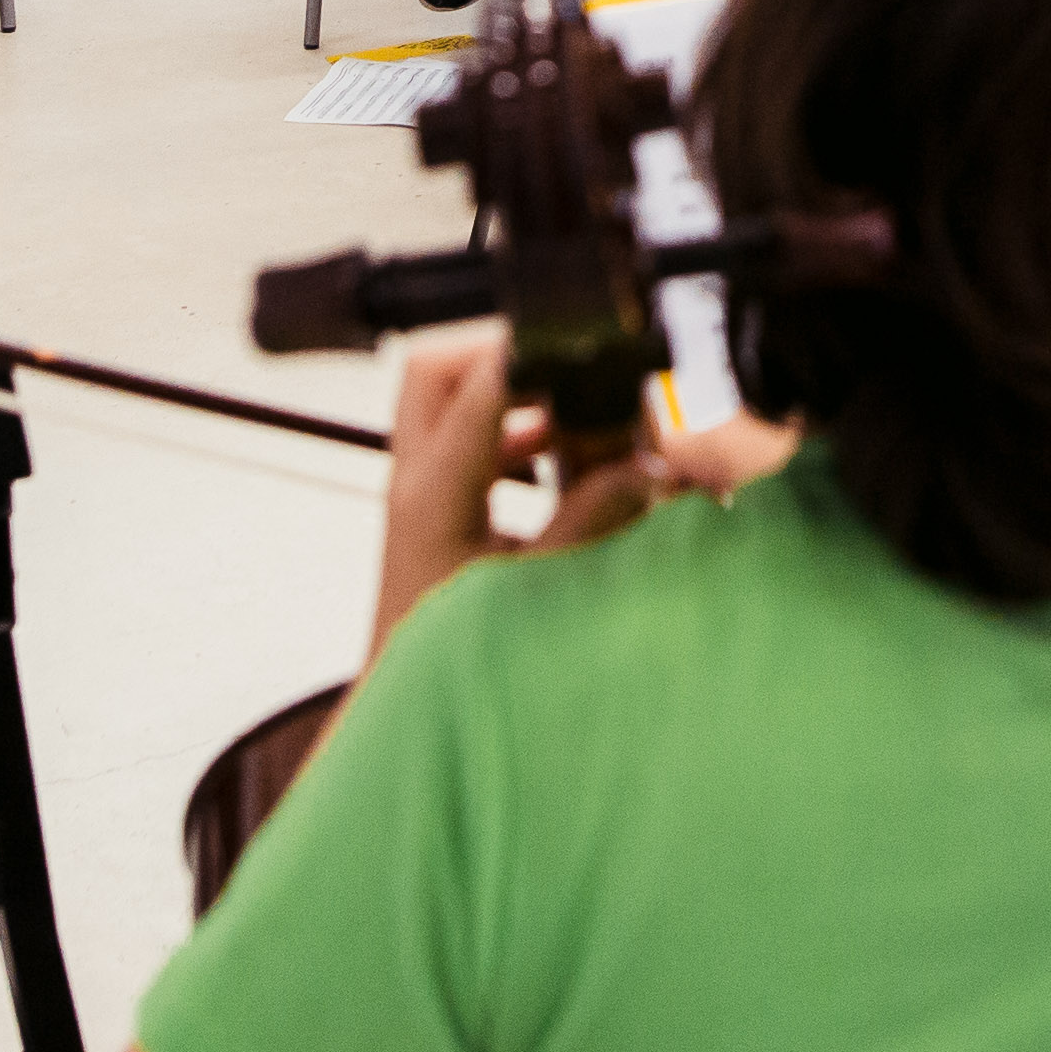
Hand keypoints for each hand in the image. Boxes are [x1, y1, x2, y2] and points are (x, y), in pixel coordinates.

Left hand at [369, 336, 670, 658]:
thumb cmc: (451, 661)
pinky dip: (512, 435)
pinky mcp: (429, 508)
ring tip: (575, 412)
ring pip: (449, 402)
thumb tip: (644, 469)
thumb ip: (593, 521)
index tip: (578, 344)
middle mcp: (414, 480)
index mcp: (433, 491)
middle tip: (564, 364)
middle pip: (437, 370)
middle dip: (503, 356)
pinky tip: (560, 462)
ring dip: (512, 397)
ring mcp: (416, 491)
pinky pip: (466, 443)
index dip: (529, 354)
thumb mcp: (538, 586)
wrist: (405, 707)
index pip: (475, 386)